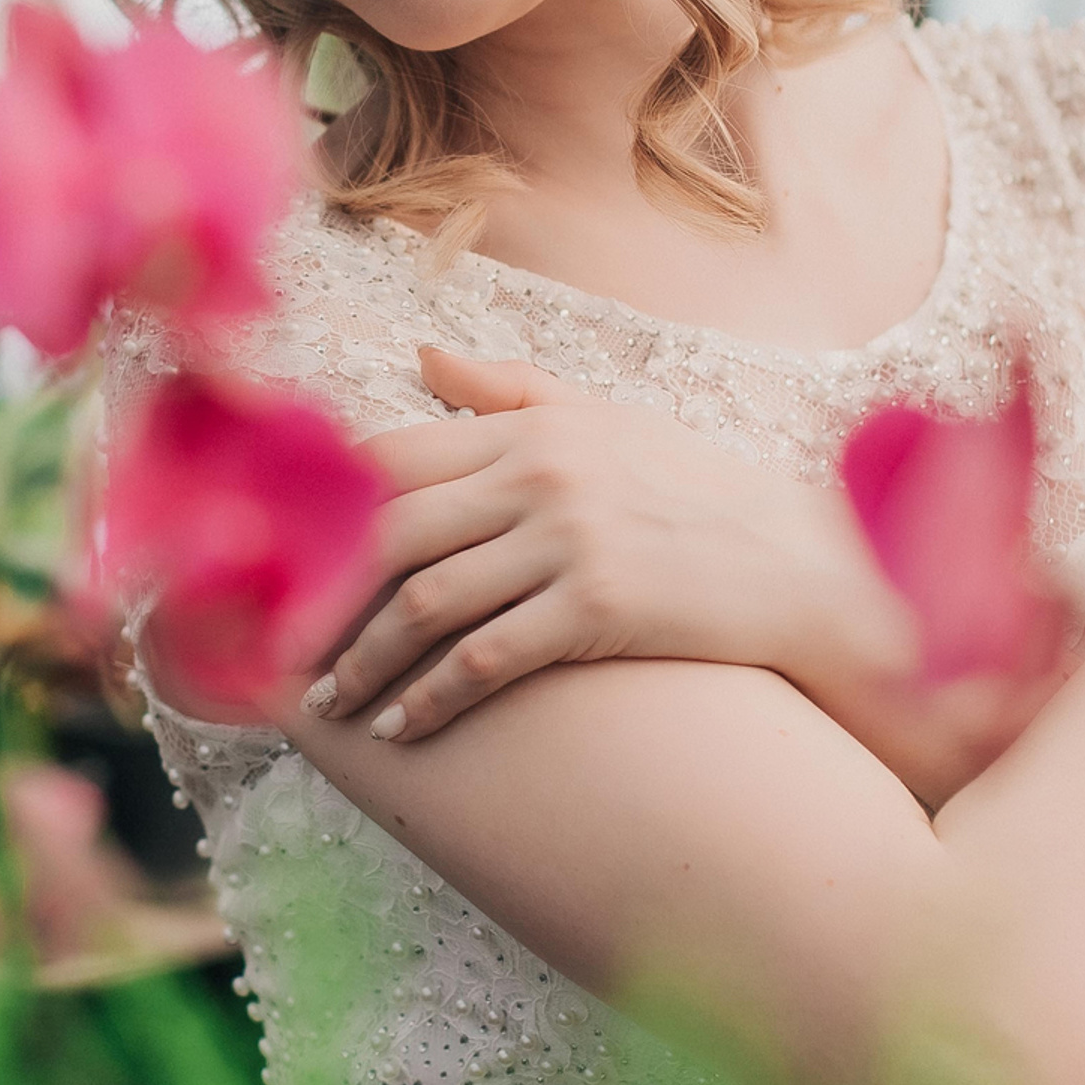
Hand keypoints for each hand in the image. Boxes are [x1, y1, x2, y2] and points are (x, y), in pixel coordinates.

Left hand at [305, 347, 911, 743]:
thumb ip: (509, 391)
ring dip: (363, 661)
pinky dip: (430, 698)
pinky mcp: (599, 606)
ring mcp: (570, 540)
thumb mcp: (609, 422)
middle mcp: (543, 474)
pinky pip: (485, 658)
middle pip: (389, 530)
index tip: (275, 559)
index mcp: (535, 428)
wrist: (809, 566)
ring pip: (424, 600)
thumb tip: (420, 354)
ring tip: (332, 703)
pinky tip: (402, 730)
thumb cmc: (702, 495)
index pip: (392, 457)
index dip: (320, 509)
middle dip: (321, 596)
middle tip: (279, 647)